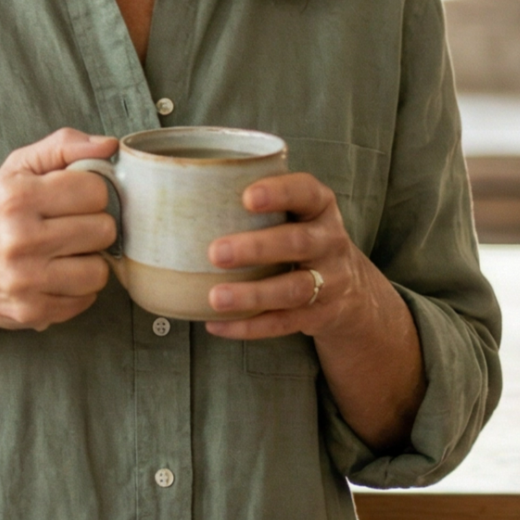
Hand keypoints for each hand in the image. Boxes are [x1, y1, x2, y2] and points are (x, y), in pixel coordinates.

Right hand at [0, 128, 118, 332]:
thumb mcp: (15, 170)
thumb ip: (62, 147)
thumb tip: (109, 145)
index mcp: (16, 196)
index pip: (95, 189)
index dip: (90, 193)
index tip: (73, 200)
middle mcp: (19, 238)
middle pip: (103, 229)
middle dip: (91, 227)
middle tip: (68, 229)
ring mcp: (26, 279)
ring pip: (100, 269)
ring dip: (88, 262)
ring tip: (64, 255)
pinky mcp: (33, 311)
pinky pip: (87, 299)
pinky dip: (77, 289)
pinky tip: (56, 278)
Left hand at [200, 172, 383, 340]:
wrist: (351, 289)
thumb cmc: (298, 236)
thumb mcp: (293, 212)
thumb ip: (252, 202)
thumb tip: (167, 194)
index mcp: (319, 207)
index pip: (306, 192)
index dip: (280, 193)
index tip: (246, 197)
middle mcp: (329, 241)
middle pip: (298, 242)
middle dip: (257, 247)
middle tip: (215, 252)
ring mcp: (330, 281)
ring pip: (294, 289)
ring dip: (252, 294)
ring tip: (215, 297)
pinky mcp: (320, 315)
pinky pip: (284, 323)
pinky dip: (249, 326)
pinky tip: (216, 324)